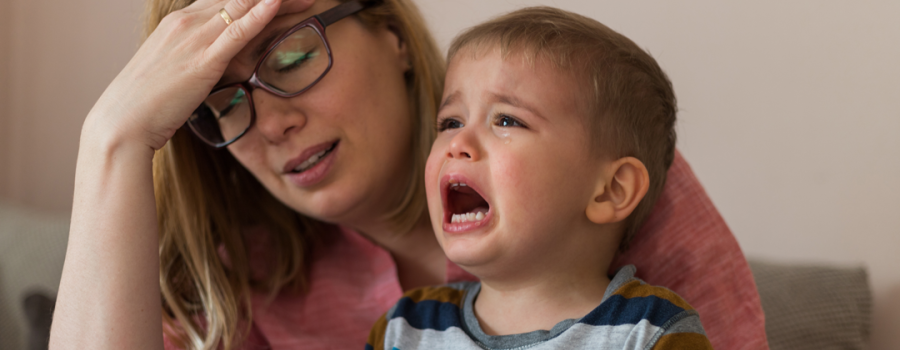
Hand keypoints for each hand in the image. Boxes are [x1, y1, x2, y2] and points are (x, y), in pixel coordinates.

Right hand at [84, 0, 286, 151]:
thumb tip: (213, 64)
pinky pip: (235, 32)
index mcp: (179, 22)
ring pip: (241, 8)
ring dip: (277, 1)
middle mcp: (186, 22)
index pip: (224, 0)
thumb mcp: (174, 70)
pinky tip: (277, 4)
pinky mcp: (202, 61)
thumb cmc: (147, 102)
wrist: (122, 122)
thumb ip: (195, 59)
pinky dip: (258, 16)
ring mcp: (193, 38)